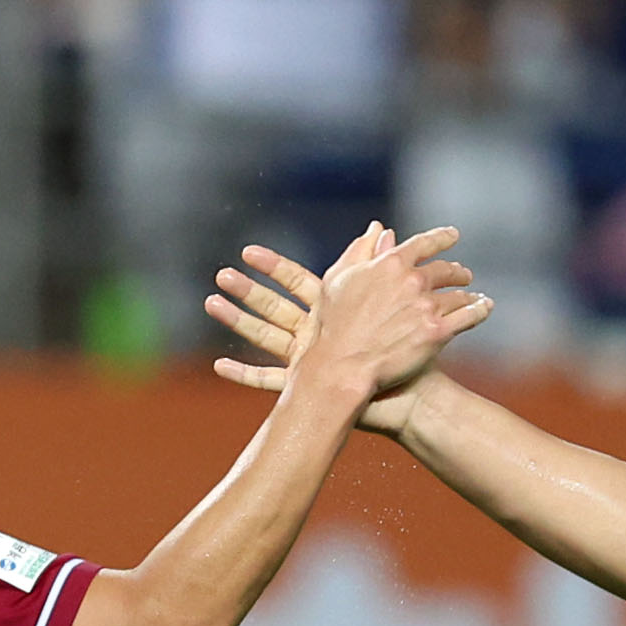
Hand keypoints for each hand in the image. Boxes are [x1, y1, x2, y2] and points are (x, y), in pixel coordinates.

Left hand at [206, 225, 488, 430]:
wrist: (414, 398)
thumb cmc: (410, 351)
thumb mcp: (396, 303)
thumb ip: (383, 263)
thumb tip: (383, 227)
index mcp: (335, 312)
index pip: (298, 281)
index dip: (274, 266)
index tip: (247, 251)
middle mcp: (317, 333)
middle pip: (275, 307)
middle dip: (248, 290)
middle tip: (221, 274)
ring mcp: (310, 360)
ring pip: (267, 337)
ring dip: (238, 321)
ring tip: (211, 303)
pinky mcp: (309, 387)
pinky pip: (270, 381)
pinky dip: (245, 374)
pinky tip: (218, 366)